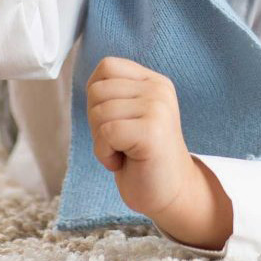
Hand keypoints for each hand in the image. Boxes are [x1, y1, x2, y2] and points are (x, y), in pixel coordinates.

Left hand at [84, 57, 231, 247]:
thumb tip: (89, 82)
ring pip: (98, 113)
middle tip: (121, 142)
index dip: (97, 97)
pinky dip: (105, 154)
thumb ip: (114, 94)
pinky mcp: (152, 131)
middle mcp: (159, 89)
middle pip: (97, 90)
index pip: (106, 66)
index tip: (116, 121)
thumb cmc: (142, 158)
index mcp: (154, 81)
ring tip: (125, 152)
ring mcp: (158, 108)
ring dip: (101, 141)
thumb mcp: (129, 115)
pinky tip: (124, 162)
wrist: (171, 193)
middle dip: (97, 122)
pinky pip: (106, 133)